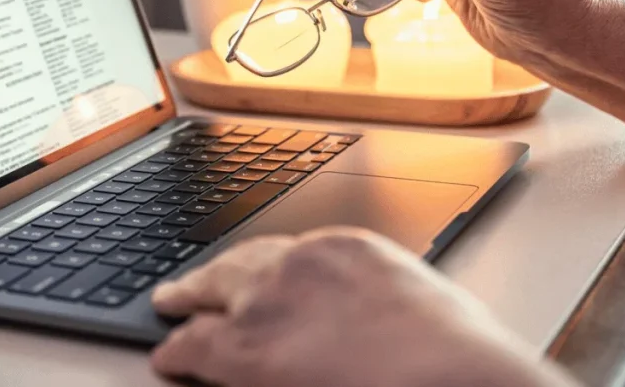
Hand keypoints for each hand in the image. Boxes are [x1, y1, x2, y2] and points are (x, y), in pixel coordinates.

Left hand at [151, 228, 577, 386]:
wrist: (454, 379)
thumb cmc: (456, 358)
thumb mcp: (413, 302)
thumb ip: (369, 300)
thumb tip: (359, 323)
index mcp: (344, 251)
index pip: (286, 253)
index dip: (263, 267)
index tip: (257, 273)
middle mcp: (298, 265)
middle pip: (241, 262)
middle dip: (216, 273)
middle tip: (192, 282)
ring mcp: (268, 301)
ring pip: (213, 293)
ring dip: (189, 299)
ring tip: (171, 304)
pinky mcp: (245, 348)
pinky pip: (197, 345)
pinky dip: (179, 349)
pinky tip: (169, 356)